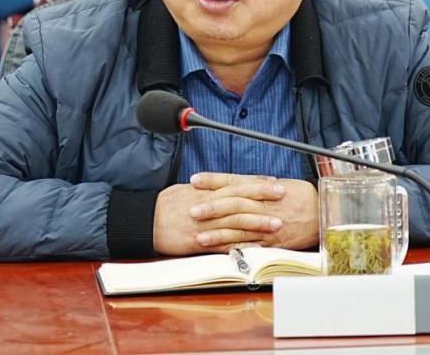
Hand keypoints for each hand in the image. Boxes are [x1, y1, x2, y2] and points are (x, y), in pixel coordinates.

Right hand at [153, 173, 286, 255]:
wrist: (146, 222)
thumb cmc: (165, 206)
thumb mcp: (186, 190)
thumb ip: (207, 190)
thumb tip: (222, 187)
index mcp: (205, 191)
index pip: (235, 183)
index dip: (256, 183)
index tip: (273, 182)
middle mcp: (208, 205)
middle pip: (240, 199)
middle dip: (263, 198)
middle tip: (283, 196)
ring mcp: (206, 224)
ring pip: (236, 221)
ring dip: (258, 222)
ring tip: (276, 223)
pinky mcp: (201, 242)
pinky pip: (225, 243)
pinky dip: (242, 244)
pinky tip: (257, 246)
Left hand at [190, 173, 318, 250]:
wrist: (324, 214)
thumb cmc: (303, 197)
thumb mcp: (280, 184)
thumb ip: (257, 184)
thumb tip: (237, 182)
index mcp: (264, 189)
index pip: (234, 181)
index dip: (214, 180)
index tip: (195, 179)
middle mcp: (264, 206)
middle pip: (234, 205)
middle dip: (211, 208)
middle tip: (191, 210)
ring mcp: (267, 226)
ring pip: (239, 229)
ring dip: (218, 233)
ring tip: (198, 236)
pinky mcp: (272, 243)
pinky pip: (251, 246)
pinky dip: (235, 249)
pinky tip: (220, 252)